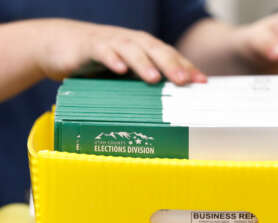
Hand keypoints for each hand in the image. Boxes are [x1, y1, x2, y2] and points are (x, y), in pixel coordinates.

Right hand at [34, 19, 206, 84]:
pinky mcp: (89, 46)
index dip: (187, 67)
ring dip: (144, 63)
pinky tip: (118, 69)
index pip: (170, 56)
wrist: (61, 44)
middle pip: (156, 50)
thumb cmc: (101, 62)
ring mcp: (111, 42)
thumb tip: (167, 110)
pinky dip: (111, 58)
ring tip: (155, 79)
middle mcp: (132, 43)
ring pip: (131, 49)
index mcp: (145, 49)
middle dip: (172, 65)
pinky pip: (102, 51)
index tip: (202, 82)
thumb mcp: (126, 74)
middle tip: (184, 81)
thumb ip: (143, 85)